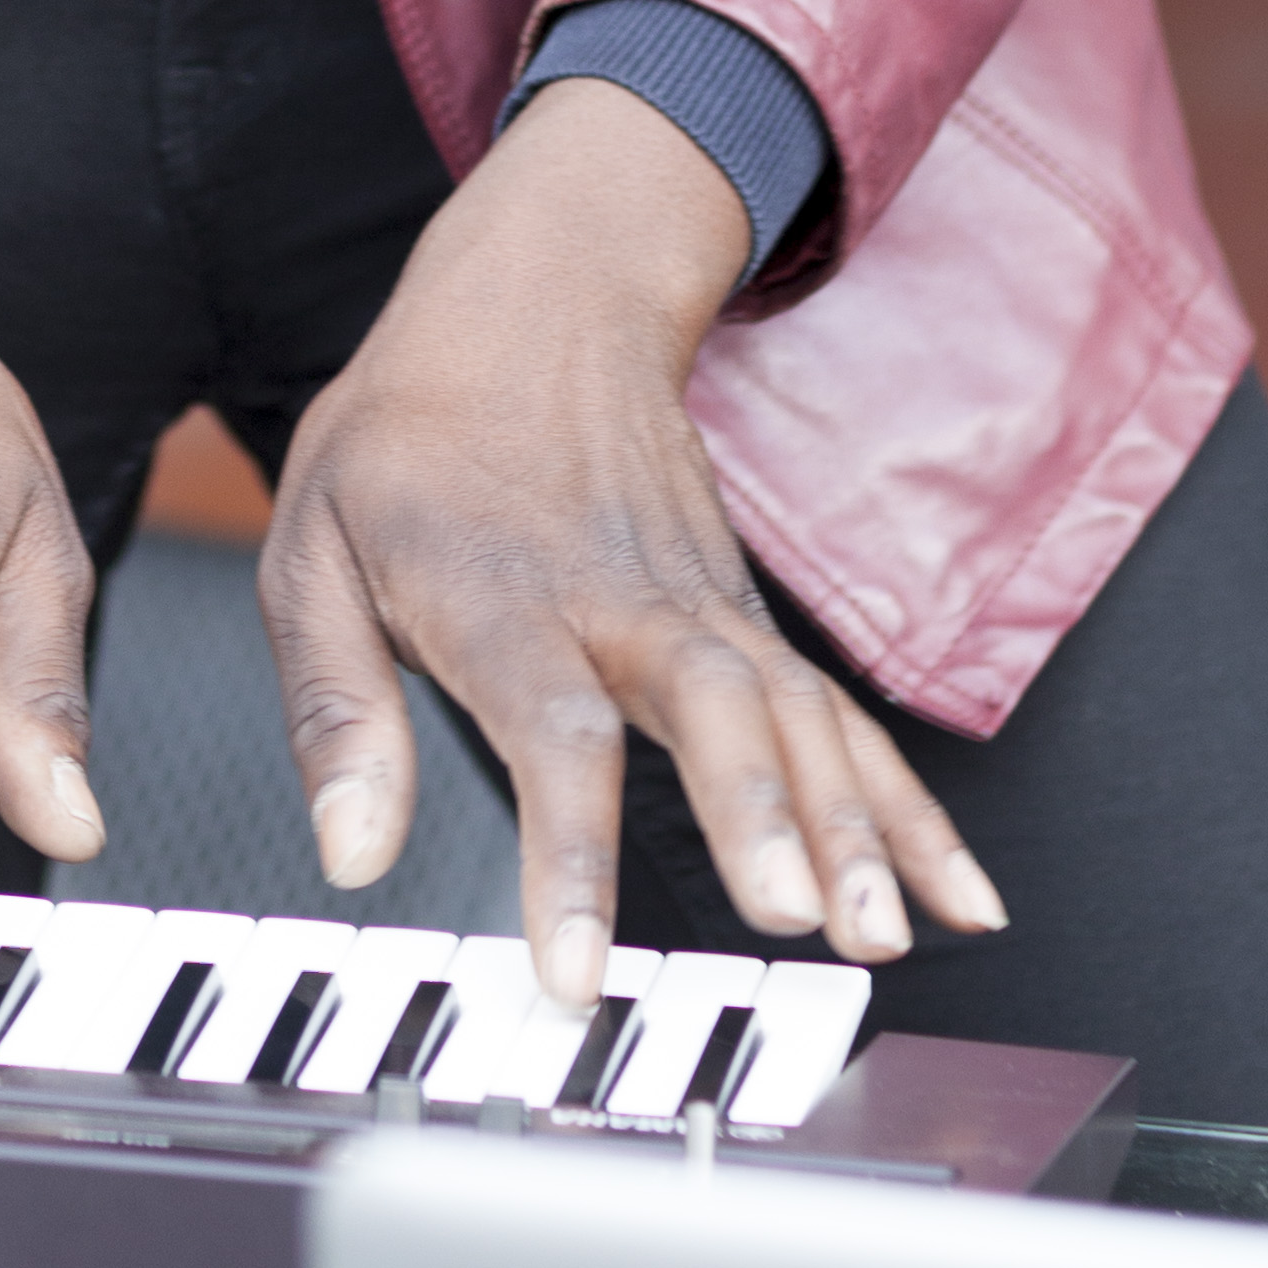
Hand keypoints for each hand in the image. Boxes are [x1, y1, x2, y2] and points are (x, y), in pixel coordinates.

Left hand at [257, 76, 1005, 1002]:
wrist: (538, 299)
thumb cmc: (413, 438)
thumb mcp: (308, 544)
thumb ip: (331, 704)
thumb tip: (350, 853)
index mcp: (501, 592)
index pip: (548, 727)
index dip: (569, 851)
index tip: (577, 968)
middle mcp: (620, 600)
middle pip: (708, 702)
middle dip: (759, 813)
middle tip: (798, 917)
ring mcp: (702, 604)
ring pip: (794, 710)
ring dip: (850, 822)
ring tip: (881, 933)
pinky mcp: (749, 620)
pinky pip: (843, 718)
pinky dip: (910, 808)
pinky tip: (958, 898)